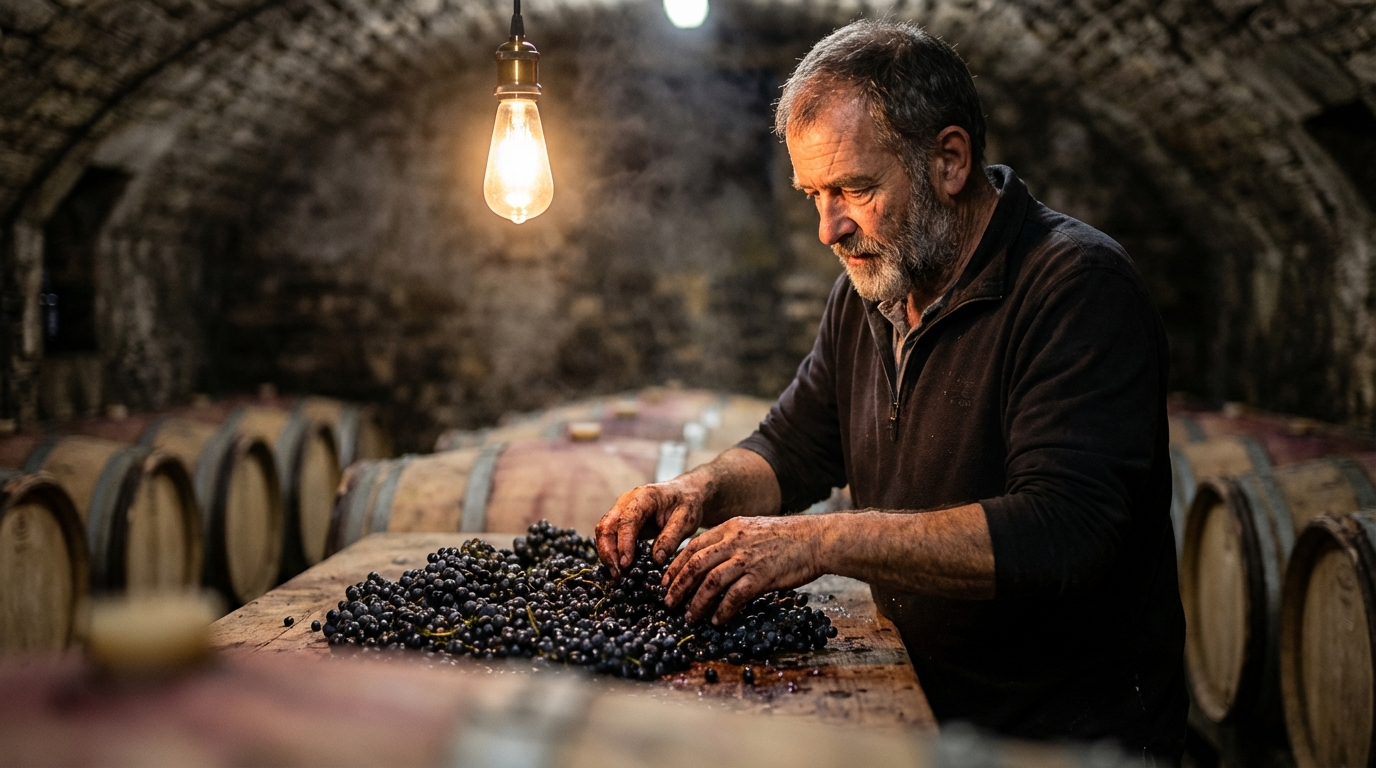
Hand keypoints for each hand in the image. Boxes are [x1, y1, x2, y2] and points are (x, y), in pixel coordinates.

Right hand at [595, 478, 707, 577]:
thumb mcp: (686, 520)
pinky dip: (611, 553)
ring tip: (618, 576)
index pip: (627, 520)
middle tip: (618, 575)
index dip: (624, 543)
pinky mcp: (620, 522)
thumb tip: (656, 560)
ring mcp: (620, 510)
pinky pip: (609, 537)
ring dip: (607, 555)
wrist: (684, 494)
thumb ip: (671, 537)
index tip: (626, 564)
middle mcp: (626, 502)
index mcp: (643, 496)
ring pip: (603, 532)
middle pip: (606, 526)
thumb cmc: (687, 505)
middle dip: (608, 552)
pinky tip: (620, 569)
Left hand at [662, 515, 824, 624]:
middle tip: (668, 603)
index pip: (693, 547)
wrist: (815, 539)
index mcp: (729, 528)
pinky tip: (717, 620)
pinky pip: (734, 596)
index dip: (675, 566)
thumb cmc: (785, 538)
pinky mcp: (761, 576)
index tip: (665, 582)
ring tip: (689, 616)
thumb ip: (730, 542)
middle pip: (695, 565)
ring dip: (696, 602)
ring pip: (710, 582)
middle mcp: (734, 541)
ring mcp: (747, 558)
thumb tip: (710, 562)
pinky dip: (722, 610)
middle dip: (678, 586)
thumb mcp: (752, 530)